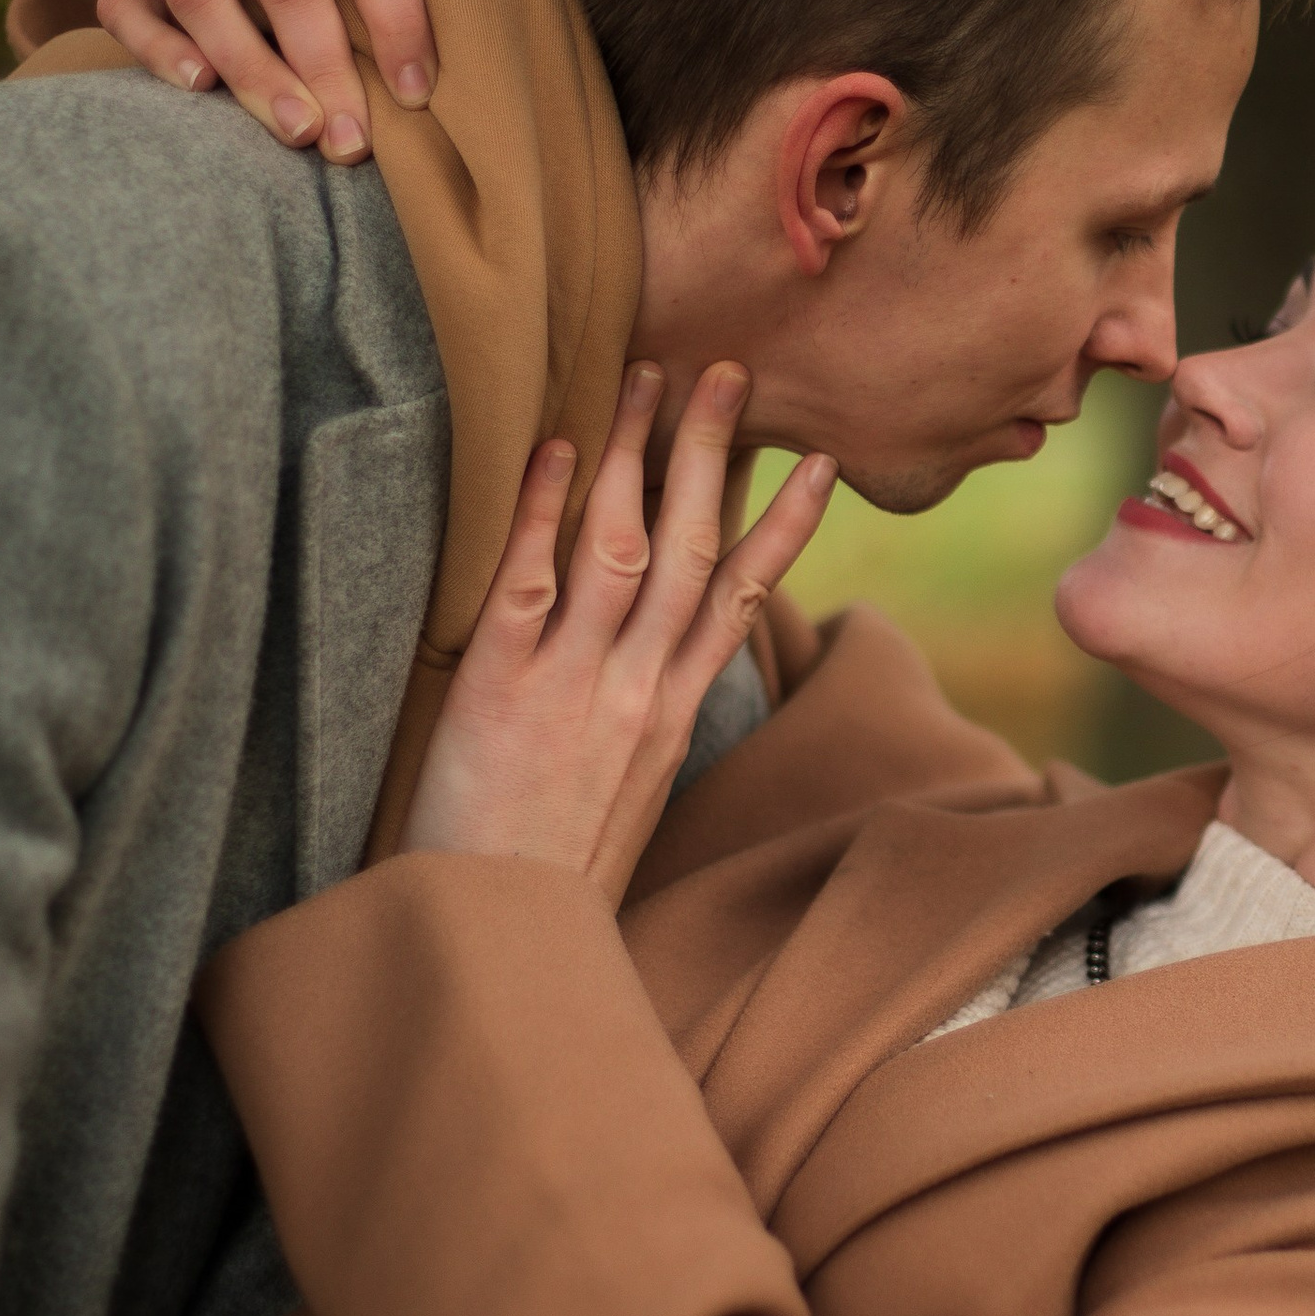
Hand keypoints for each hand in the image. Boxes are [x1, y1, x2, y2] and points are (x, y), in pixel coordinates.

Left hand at [404, 362, 835, 905]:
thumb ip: (643, 729)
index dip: (785, 527)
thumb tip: (656, 677)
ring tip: (649, 379)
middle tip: (729, 374)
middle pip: (694, 551)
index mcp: (673, 719)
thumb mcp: (627, 804)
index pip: (742, 600)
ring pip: (625, 548)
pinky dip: (543, 509)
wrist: (496, 942)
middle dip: (715, 456)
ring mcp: (573, 687)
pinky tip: (555, 448)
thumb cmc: (550, 877)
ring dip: (640, 455)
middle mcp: (637, 693)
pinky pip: (528, 580)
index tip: (818, 465)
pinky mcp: (499, 692)